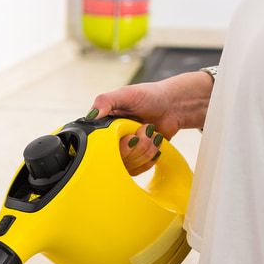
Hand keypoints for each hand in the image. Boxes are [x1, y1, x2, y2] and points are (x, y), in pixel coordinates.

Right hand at [85, 71, 212, 175]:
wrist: (173, 105)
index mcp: (103, 126)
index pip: (98, 146)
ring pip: (128, 165)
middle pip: (115, 159)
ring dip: (146, 149)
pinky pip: (137, 170)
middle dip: (137, 146)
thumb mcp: (125, 94)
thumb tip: (91, 116)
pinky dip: (150, 156)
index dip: (117, 144)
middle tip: (146, 129)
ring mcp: (123, 151)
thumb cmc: (149, 96)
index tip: (131, 136)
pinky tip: (154, 142)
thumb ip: (105, 101)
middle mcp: (111, 140)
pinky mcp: (135, 160)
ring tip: (152, 133)